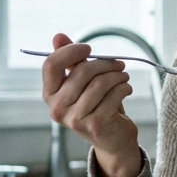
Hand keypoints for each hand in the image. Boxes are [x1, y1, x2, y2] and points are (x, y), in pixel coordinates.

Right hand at [41, 33, 141, 176]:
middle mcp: (57, 109)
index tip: (89, 49)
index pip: (51, 65)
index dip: (71, 51)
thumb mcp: (81, 83)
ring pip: (100, 83)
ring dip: (117, 75)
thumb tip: (58, 36)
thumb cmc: (96, 106)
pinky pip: (113, 95)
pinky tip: (126, 88)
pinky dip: (124, 87)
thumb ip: (70, 60)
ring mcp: (75, 119)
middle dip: (104, 63)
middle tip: (119, 64)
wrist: (112, 140)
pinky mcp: (96, 125)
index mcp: (49, 95)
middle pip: (81, 72)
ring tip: (124, 76)